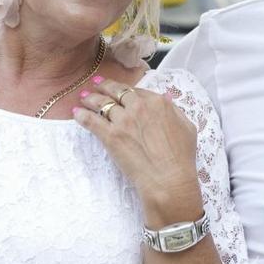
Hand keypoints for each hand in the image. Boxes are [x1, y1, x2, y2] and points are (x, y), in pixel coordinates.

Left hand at [73, 78, 202, 225]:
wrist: (169, 179)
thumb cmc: (181, 157)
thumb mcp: (186, 127)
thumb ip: (174, 111)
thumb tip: (166, 101)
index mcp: (157, 103)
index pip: (136, 90)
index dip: (125, 88)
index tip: (118, 88)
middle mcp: (139, 107)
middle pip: (117, 92)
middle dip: (104, 86)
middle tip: (95, 83)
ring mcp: (123, 121)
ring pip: (102, 103)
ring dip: (90, 98)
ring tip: (83, 96)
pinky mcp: (110, 136)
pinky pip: (92, 121)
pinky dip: (82, 115)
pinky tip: (76, 113)